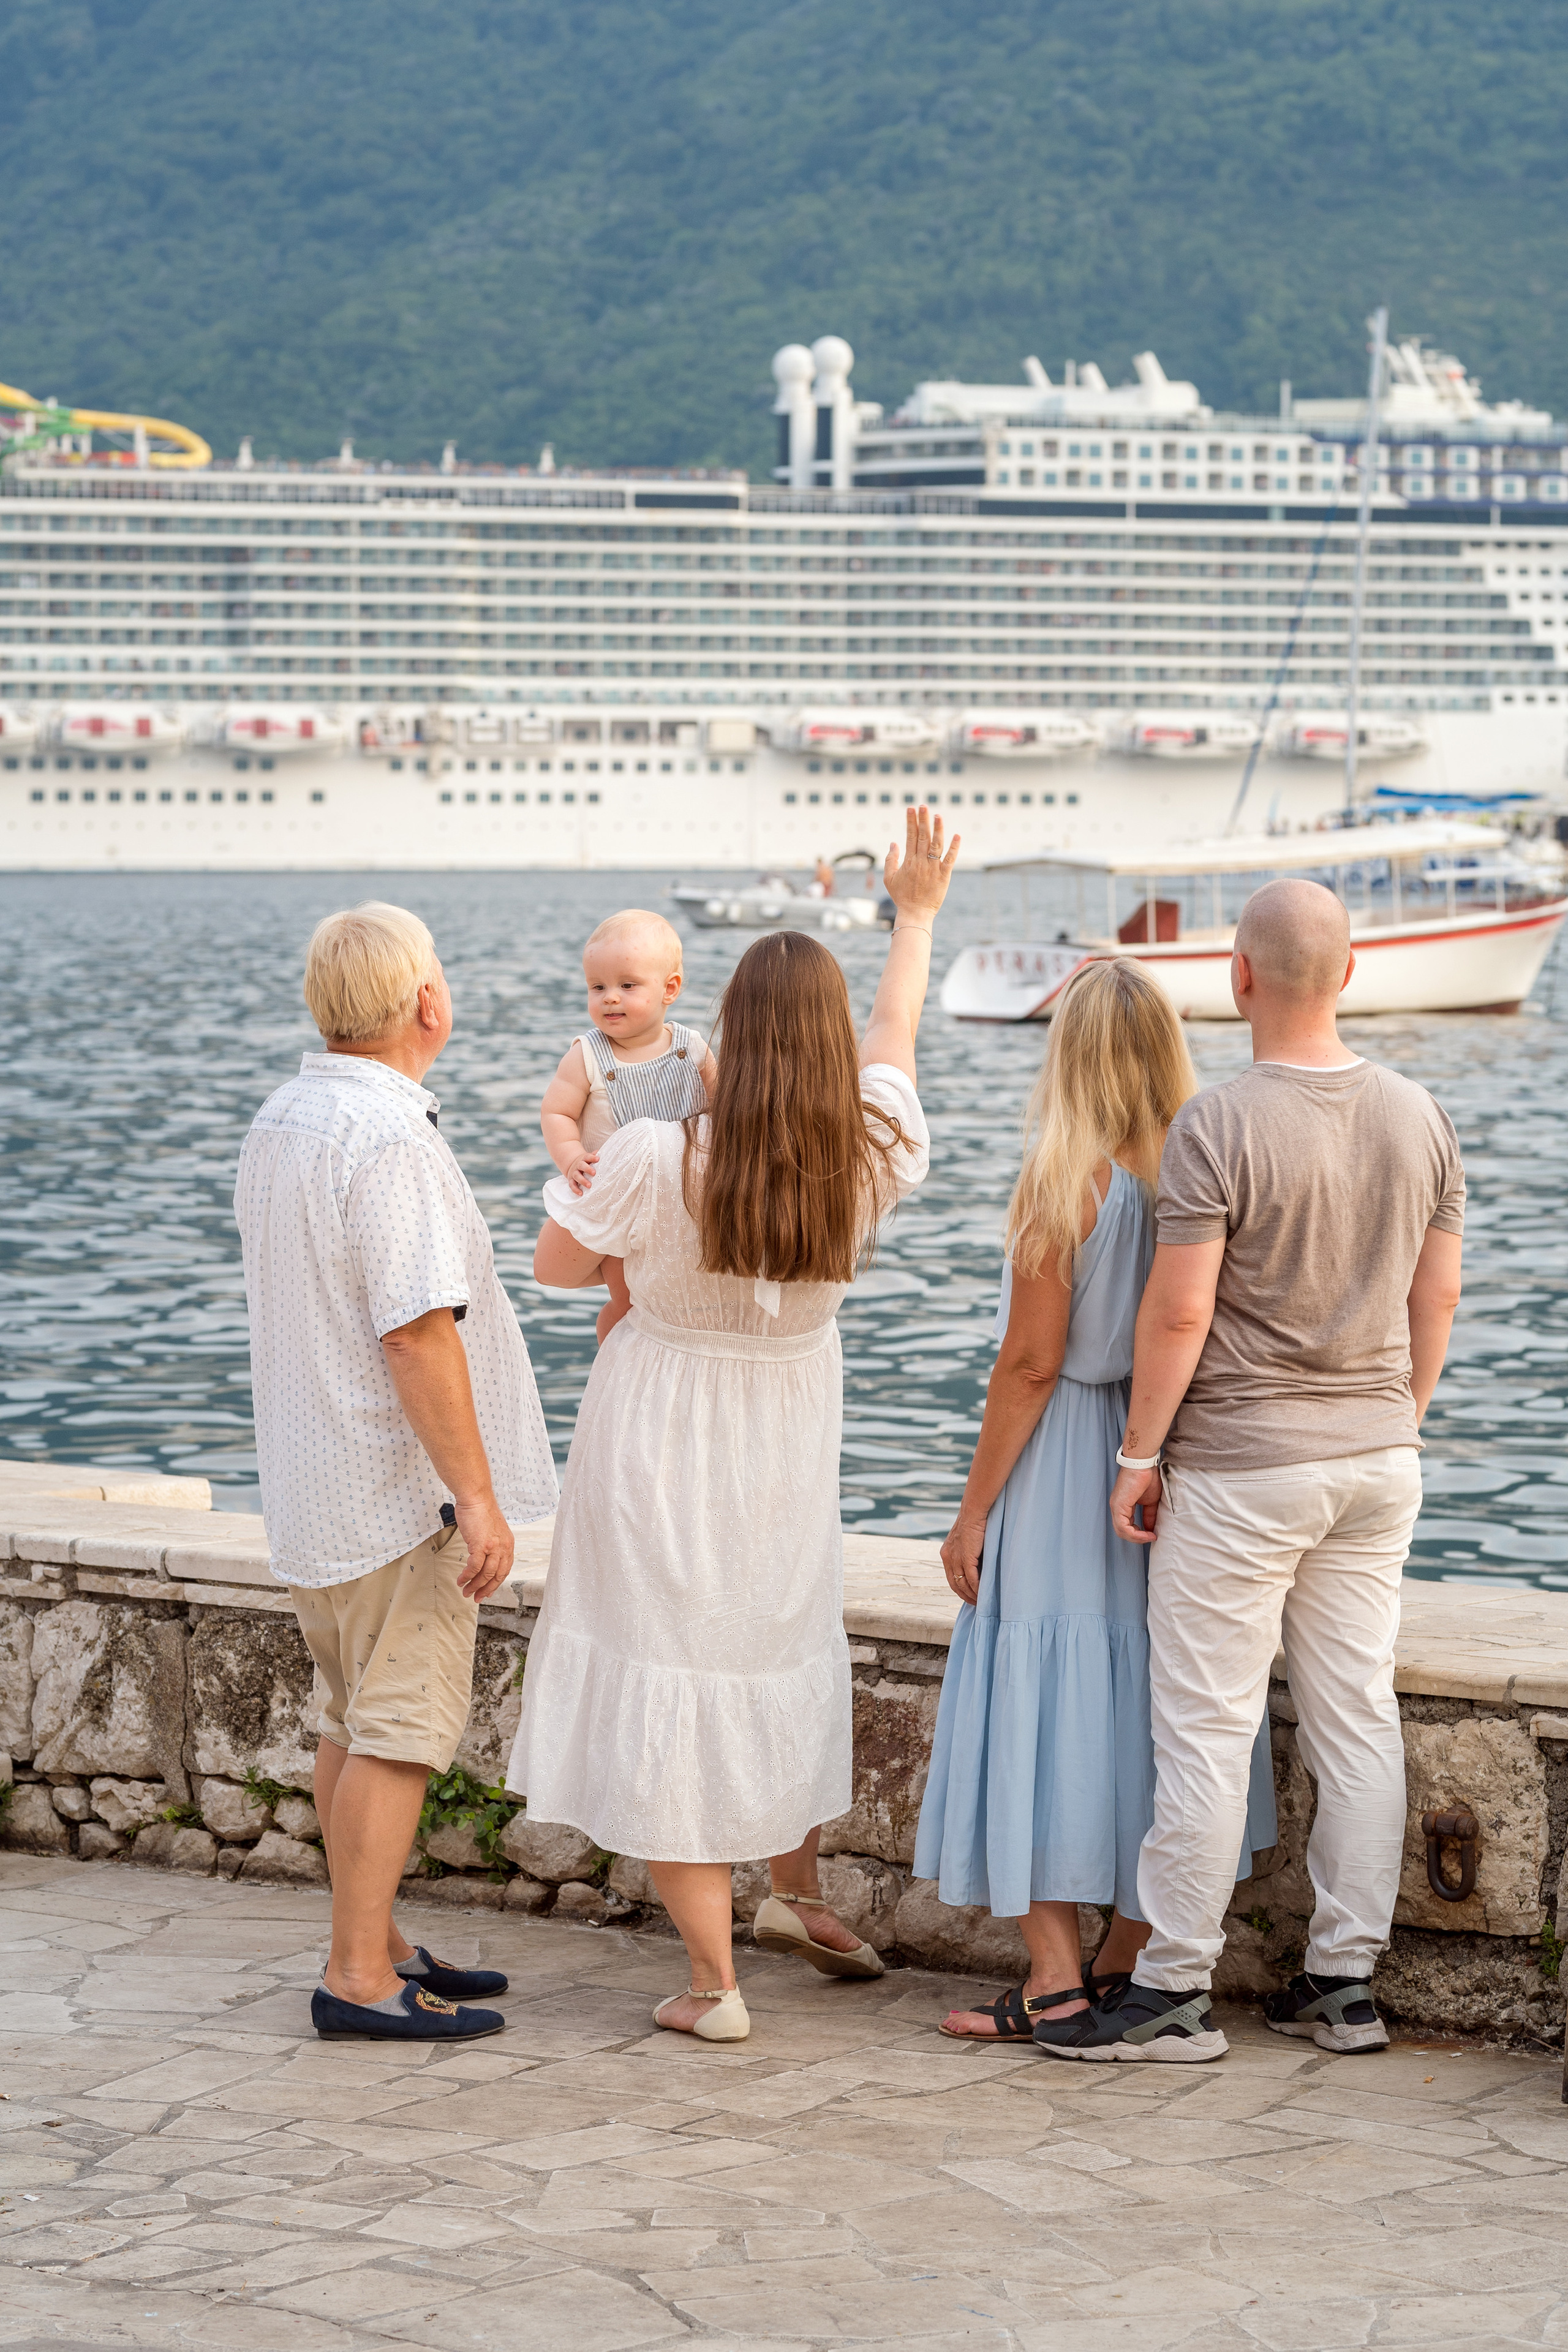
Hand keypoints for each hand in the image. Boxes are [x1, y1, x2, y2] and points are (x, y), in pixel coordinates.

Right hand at [452, 1489, 514, 1601]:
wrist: (476, 1497)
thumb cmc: (480, 1511)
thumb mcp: (492, 1530)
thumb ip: (491, 1544)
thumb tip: (483, 1556)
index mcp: (508, 1544)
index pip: (505, 1569)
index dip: (495, 1583)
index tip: (487, 1591)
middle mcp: (504, 1547)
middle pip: (497, 1575)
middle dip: (486, 1589)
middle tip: (476, 1597)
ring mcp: (493, 1547)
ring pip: (486, 1574)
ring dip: (475, 1585)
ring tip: (465, 1591)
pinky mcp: (481, 1545)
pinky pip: (474, 1567)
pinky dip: (467, 1576)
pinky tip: (460, 1579)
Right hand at [565, 1150, 597, 1195]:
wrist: (572, 1164)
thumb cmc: (586, 1162)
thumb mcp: (590, 1157)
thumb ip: (596, 1156)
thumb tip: (606, 1152)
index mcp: (584, 1159)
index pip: (588, 1157)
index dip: (592, 1157)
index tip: (598, 1159)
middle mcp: (578, 1165)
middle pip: (581, 1166)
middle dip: (587, 1169)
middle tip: (594, 1173)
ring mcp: (574, 1173)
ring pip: (577, 1176)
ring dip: (582, 1181)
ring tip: (589, 1186)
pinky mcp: (571, 1180)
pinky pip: (572, 1185)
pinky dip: (575, 1189)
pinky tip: (581, 1193)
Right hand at [883, 804, 959, 925]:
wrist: (915, 914)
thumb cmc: (902, 897)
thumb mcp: (889, 879)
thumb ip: (891, 860)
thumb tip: (893, 842)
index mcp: (908, 862)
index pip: (909, 837)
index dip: (910, 821)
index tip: (911, 808)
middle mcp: (921, 862)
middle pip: (922, 837)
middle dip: (922, 820)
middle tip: (923, 805)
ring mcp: (933, 868)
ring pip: (936, 845)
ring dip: (937, 829)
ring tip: (938, 815)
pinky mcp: (944, 876)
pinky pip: (950, 859)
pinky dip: (954, 847)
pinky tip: (957, 835)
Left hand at [940, 1510, 986, 1603]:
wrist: (974, 1511)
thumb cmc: (974, 1522)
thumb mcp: (966, 1539)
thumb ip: (967, 1552)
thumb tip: (977, 1564)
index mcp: (946, 1553)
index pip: (951, 1577)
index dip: (960, 1589)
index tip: (969, 1596)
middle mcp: (947, 1557)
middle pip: (955, 1584)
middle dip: (965, 1596)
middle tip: (976, 1604)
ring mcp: (956, 1558)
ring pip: (963, 1584)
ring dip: (972, 1595)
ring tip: (982, 1602)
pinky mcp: (966, 1558)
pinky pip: (971, 1579)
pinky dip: (977, 1588)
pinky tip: (983, 1594)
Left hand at [1110, 1464, 1162, 1546]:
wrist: (1143, 1464)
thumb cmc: (1147, 1477)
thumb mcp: (1151, 1501)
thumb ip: (1149, 1515)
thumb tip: (1151, 1529)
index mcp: (1123, 1505)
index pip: (1126, 1526)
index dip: (1139, 1534)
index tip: (1152, 1534)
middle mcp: (1117, 1507)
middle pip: (1123, 1531)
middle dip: (1138, 1538)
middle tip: (1150, 1537)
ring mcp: (1116, 1507)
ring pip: (1122, 1532)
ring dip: (1137, 1538)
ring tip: (1150, 1536)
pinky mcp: (1118, 1506)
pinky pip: (1123, 1527)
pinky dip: (1136, 1534)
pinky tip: (1147, 1533)